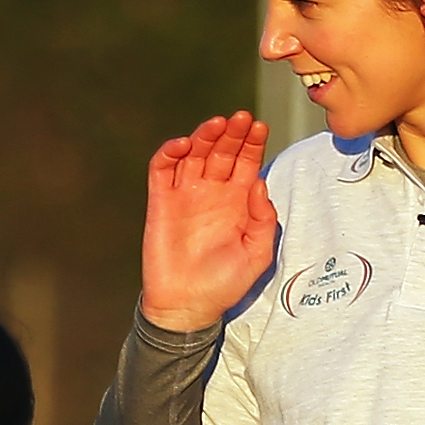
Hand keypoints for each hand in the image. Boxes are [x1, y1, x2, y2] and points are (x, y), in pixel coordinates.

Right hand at [138, 114, 276, 330]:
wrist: (188, 306)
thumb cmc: (225, 283)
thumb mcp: (258, 253)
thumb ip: (264, 219)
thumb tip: (259, 182)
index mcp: (238, 201)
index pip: (246, 161)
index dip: (252, 142)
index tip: (259, 127)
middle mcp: (212, 192)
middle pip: (222, 151)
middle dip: (232, 133)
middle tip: (240, 118)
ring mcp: (185, 195)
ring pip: (194, 154)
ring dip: (204, 136)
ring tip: (216, 124)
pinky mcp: (160, 203)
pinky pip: (162, 170)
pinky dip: (169, 153)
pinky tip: (183, 145)